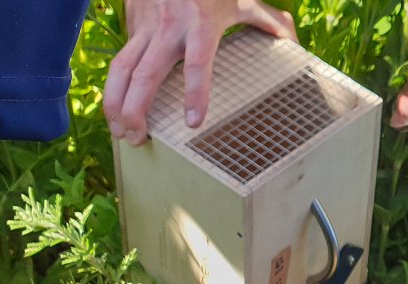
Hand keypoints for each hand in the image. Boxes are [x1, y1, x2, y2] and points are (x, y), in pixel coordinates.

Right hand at [104, 0, 296, 144]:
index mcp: (200, 24)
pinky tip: (117, 106)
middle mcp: (168, 28)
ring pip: (121, 69)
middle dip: (136, 110)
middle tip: (136, 138)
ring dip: (115, 102)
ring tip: (118, 130)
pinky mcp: (131, 24)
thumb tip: (292, 40)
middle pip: (146, 75)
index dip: (196, 94)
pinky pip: (121, 58)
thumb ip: (267, 21)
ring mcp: (145, 27)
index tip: (193, 123)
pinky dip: (115, 85)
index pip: (197, 64)